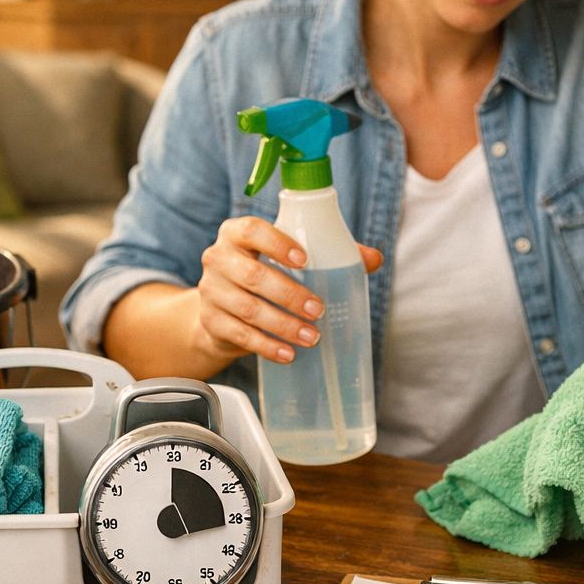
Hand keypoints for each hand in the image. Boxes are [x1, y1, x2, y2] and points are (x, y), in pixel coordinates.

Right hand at [194, 216, 382, 366]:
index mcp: (237, 233)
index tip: (304, 259)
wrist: (220, 309)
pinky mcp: (210, 321)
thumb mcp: (287, 258)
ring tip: (311, 337)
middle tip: (319, 309)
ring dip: (283, 325)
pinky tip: (288, 353)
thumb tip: (373, 259)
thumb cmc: (262, 273)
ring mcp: (211, 290)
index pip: (252, 230)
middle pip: (252, 275)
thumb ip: (330, 253)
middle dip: (289, 294)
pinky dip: (266, 346)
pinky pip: (239, 334)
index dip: (276, 243)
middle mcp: (218, 257)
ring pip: (247, 308)